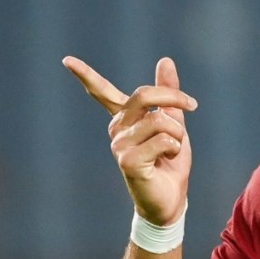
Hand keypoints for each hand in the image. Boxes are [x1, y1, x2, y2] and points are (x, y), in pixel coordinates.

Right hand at [63, 56, 197, 225]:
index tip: (67, 60)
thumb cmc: (169, 161)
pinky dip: (175, 148)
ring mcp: (119, 145)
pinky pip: (163, 140)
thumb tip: (165, 60)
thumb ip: (168, 94)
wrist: (171, 198)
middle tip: (193, 104)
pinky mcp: (127, 161)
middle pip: (144, 95)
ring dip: (178, 134)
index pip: (103, 92)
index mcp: (125, 118)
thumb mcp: (173, 121)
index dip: (86, 75)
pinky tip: (165, 161)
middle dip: (173, 98)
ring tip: (171, 151)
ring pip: (160, 120)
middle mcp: (117, 129)